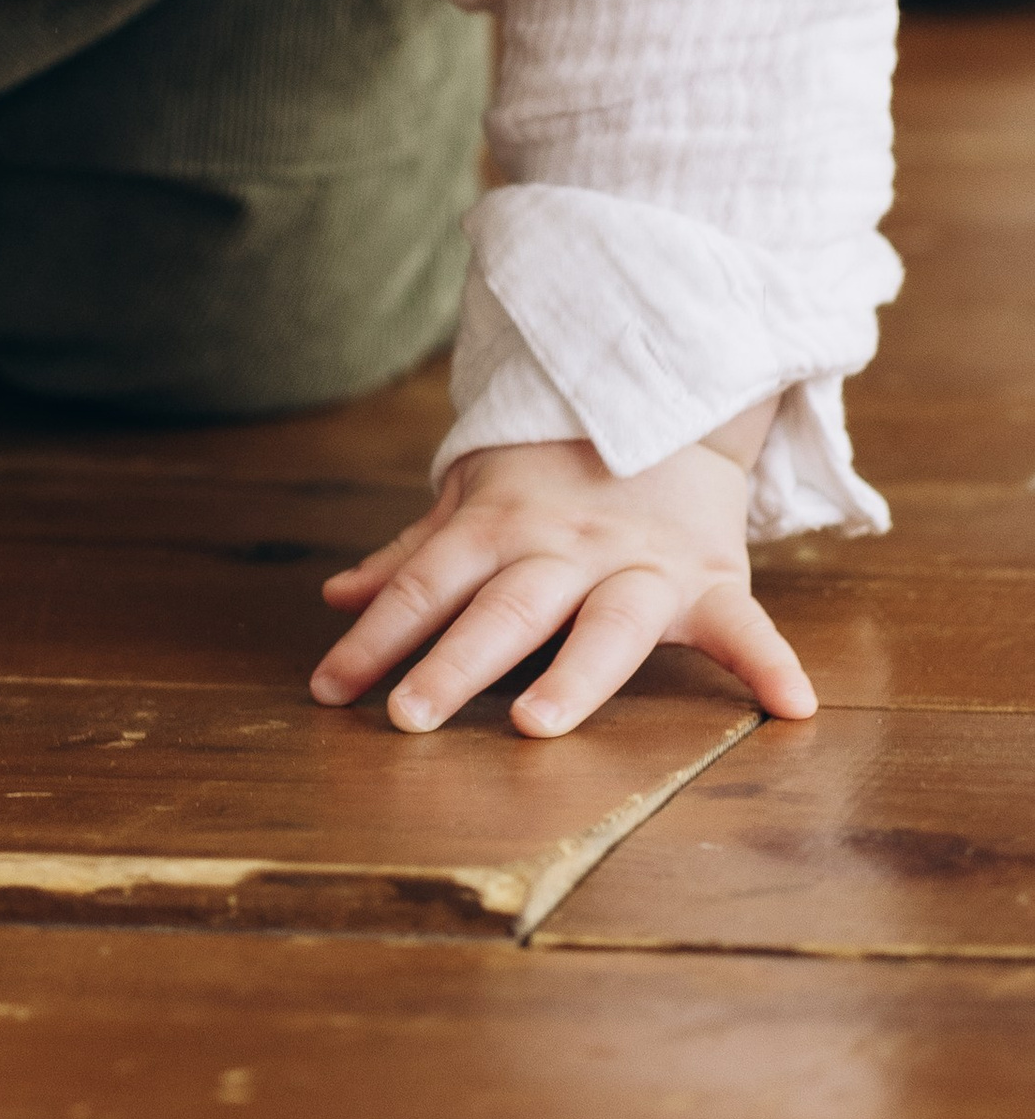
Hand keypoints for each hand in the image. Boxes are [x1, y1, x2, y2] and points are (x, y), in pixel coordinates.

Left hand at [307, 424, 816, 736]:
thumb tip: (335, 598)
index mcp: (498, 527)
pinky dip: (768, 663)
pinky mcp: (708, 578)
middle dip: (455, 663)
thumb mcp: (473, 498)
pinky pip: (743, 625)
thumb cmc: (551, 468)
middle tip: (409, 717)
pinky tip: (790, 708)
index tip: (329, 692)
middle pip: (503, 609)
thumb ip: (411, 555)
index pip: (425, 587)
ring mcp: (638, 565)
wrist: (660, 396)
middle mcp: (562, 548)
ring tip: (539, 723)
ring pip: (603, 625)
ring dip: (572, 675)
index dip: (374, 639)